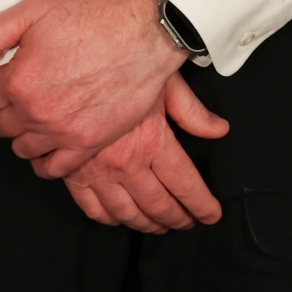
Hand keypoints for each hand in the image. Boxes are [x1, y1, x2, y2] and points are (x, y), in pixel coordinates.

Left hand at [0, 0, 187, 174]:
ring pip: (21, 147)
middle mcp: (35, 110)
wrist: (147, 33)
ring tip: (40, 116)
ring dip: (25, 132)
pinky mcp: (87, 143)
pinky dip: (44, 161)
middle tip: (25, 94)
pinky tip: (49, 145)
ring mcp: (61, 131)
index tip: (7, 78)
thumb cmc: (99, 19)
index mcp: (18, 79)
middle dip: (7, 108)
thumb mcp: (37, 7)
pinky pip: (52, 168)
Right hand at [64, 76, 233, 231]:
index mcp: (152, 142)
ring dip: (146, 225)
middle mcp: (126, 163)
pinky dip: (110, 219)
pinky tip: (121, 218)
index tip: (211, 215)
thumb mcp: (166, 84)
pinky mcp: (73, 174)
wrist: (73, 65)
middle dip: (177, 219)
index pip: (185, 185)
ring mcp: (97, 172)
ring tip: (160, 226)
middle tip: (187, 223)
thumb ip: (193, 112)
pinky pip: (92, 208)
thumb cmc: (123, 69)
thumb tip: (219, 130)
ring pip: (127, 213)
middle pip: (158, 205)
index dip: (201, 205)